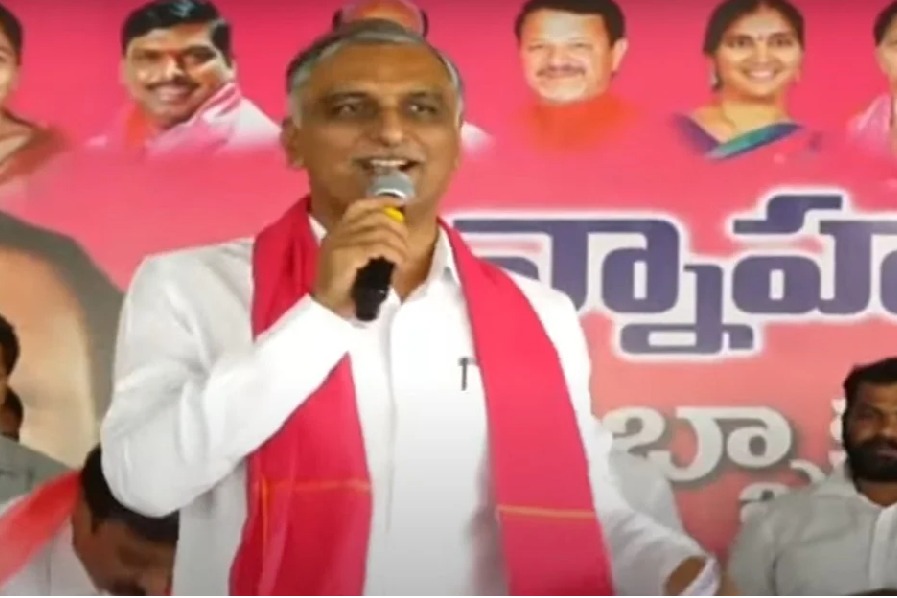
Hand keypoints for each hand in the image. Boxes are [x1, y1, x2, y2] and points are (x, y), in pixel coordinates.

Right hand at [311, 197, 408, 316]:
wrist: (327, 310)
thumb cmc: (345, 287)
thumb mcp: (358, 260)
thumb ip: (370, 244)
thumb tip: (397, 234)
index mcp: (338, 230)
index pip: (361, 206)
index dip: (383, 201)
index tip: (401, 203)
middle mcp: (337, 233)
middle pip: (375, 217)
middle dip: (397, 227)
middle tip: (405, 243)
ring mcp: (339, 243)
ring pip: (379, 232)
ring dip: (398, 244)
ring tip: (402, 257)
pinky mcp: (344, 256)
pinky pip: (376, 247)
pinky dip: (392, 253)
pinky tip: (397, 262)